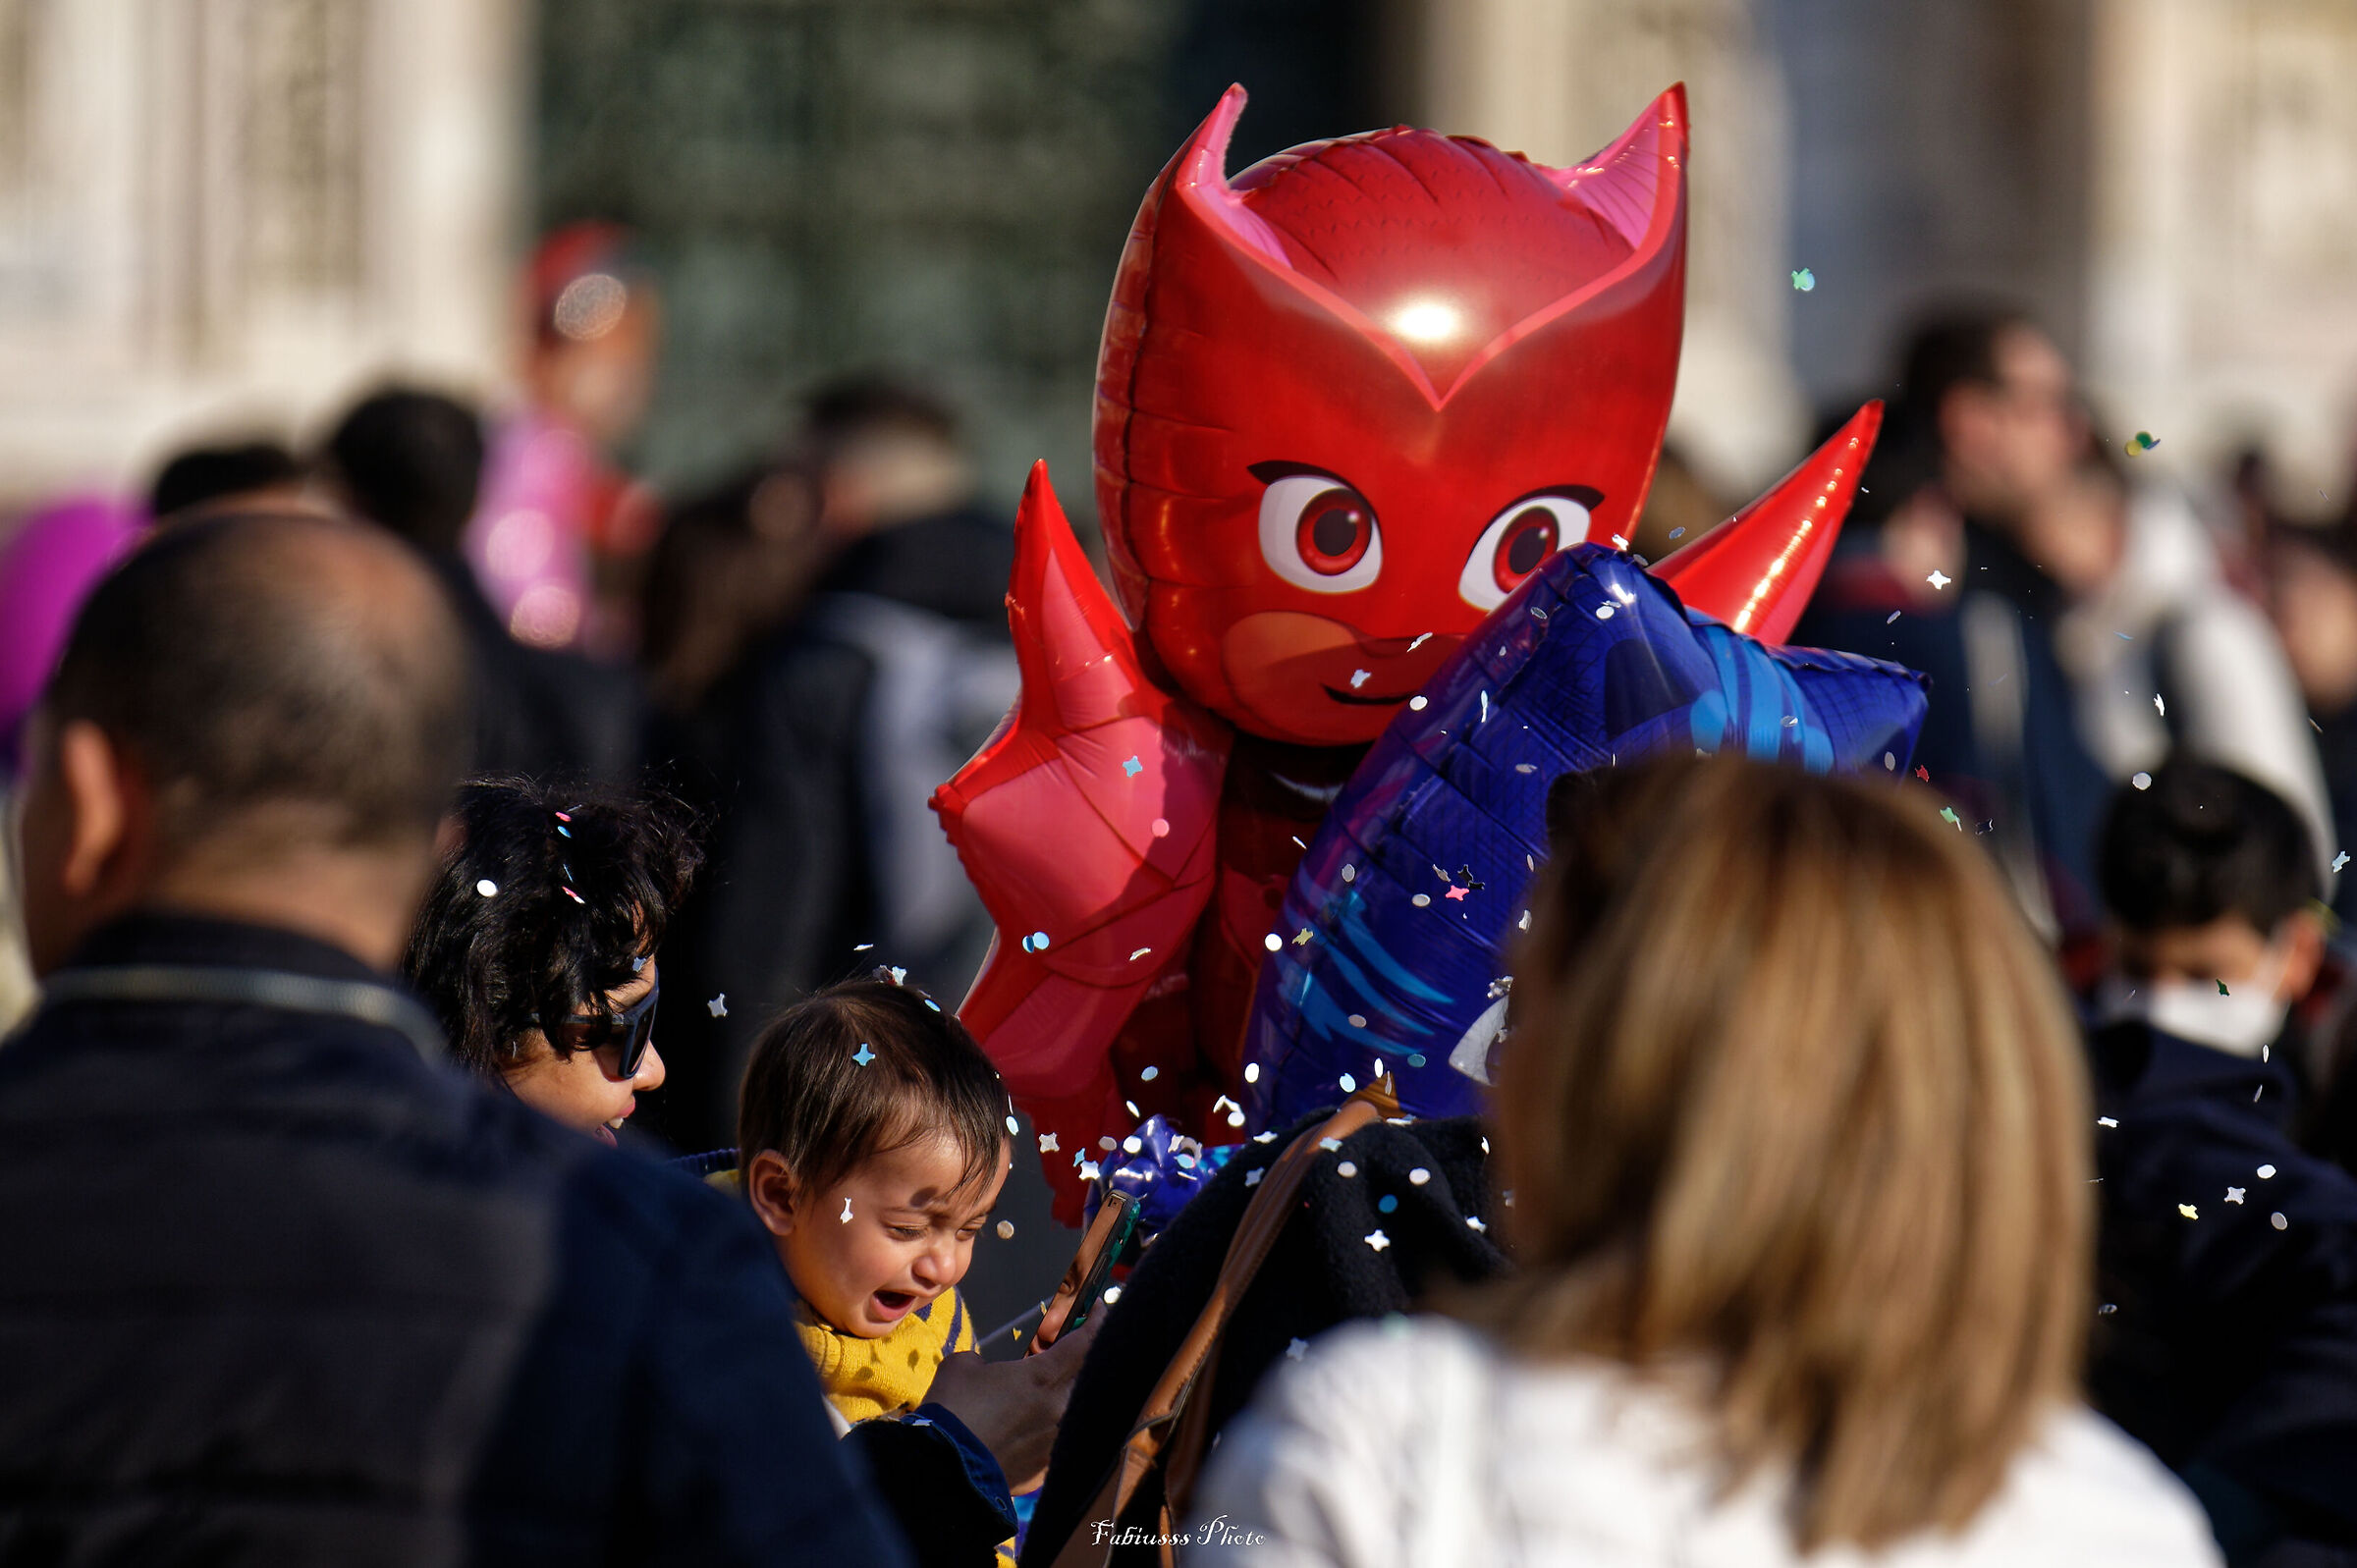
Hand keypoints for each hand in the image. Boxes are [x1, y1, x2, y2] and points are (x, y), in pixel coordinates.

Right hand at [927, 1314, 1102, 1491]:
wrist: (941, 1470)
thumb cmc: (953, 1411)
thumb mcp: (963, 1366)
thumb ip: (987, 1359)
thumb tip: (988, 1368)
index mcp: (1043, 1377)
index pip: (1085, 1343)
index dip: (1097, 1323)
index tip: (1100, 1310)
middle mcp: (1058, 1409)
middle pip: (1088, 1378)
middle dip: (1082, 1363)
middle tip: (1066, 1355)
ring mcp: (1054, 1442)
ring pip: (1073, 1412)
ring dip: (1064, 1398)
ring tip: (1041, 1396)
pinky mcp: (1044, 1469)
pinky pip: (1057, 1443)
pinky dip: (1048, 1432)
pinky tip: (1028, 1430)